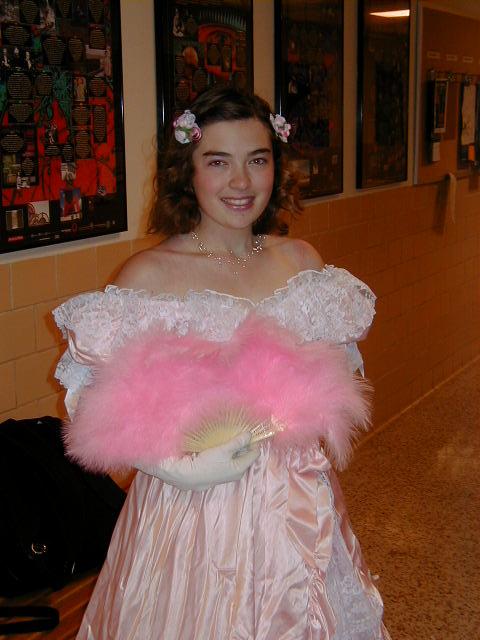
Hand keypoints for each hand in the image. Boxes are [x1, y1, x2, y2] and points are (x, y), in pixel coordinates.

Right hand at [135, 432, 259, 490]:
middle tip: (237, 431)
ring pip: (236, 456)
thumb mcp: (224, 450)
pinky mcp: (219, 471)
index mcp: (241, 468)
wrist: (188, 476)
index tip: (248, 431)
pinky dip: (227, 451)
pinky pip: (228, 458)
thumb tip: (250, 434)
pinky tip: (221, 444)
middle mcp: (237, 472)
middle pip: (246, 454)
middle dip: (243, 443)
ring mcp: (228, 472)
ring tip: (228, 436)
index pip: (255, 453)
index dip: (253, 441)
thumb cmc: (207, 463)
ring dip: (234, 446)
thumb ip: (238, 442)